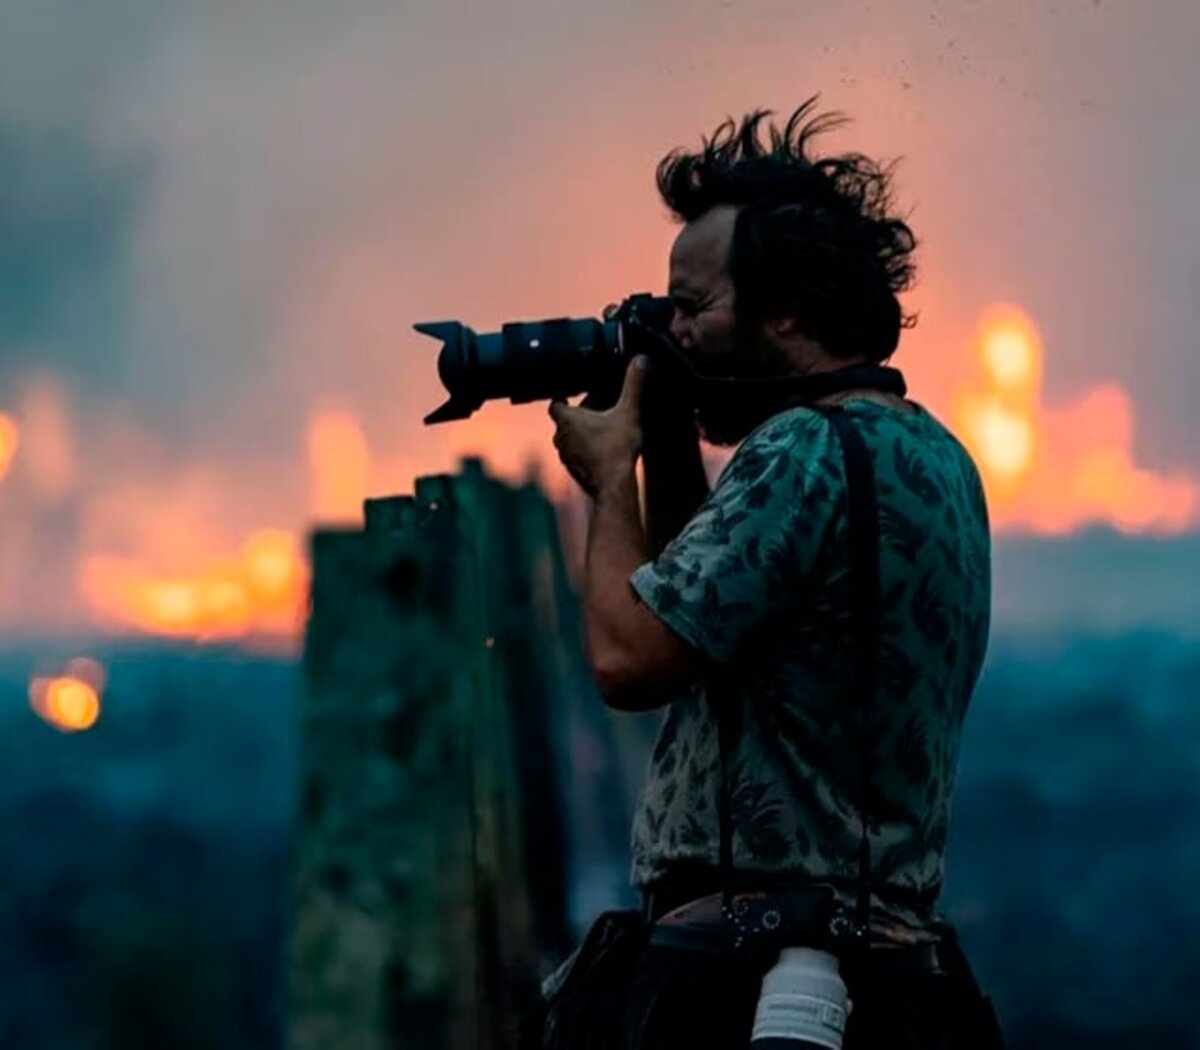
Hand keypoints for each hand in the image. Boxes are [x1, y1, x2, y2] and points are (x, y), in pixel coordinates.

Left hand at [549, 356, 647, 496]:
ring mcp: (566, 457)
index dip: (563, 397)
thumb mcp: (628, 412)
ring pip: (570, 439)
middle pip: (565, 421)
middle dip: (579, 415)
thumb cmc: (616, 447)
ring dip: (582, 434)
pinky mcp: (574, 472)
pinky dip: (586, 450)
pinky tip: (604, 450)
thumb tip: (641, 359)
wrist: (614, 487)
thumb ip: (633, 384)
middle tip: (598, 409)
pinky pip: (577, 456)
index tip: (571, 393)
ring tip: (602, 429)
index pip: (556, 403)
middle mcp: (560, 438)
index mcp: (567, 419)